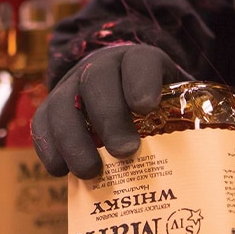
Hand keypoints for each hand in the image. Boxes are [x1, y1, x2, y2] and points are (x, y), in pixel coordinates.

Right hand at [32, 44, 183, 178]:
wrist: (113, 88)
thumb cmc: (149, 107)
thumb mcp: (170, 102)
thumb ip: (178, 120)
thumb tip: (194, 164)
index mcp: (135, 61)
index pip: (138, 62)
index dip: (141, 82)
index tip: (146, 107)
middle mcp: (99, 68)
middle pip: (96, 82)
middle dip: (109, 118)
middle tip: (125, 151)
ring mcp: (70, 86)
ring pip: (62, 105)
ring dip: (74, 140)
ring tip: (91, 172)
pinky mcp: (49, 108)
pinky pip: (41, 124)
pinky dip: (49, 148)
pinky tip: (61, 171)